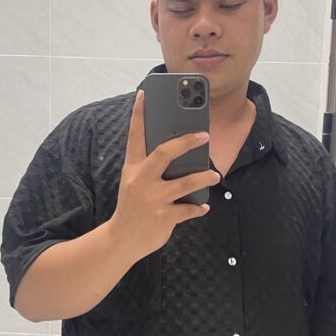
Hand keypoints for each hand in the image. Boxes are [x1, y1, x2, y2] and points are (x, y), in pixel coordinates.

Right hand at [109, 90, 219, 261]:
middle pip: (164, 153)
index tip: (144, 94)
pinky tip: (204, 206)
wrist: (120, 240)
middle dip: (186, 141)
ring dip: (203, 177)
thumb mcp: (134, 182)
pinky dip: (198, 207)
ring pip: (185, 183)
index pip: (135, 136)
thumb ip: (150, 167)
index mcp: (132, 168)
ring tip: (214, 175)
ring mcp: (152, 199)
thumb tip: (178, 151)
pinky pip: (188, 209)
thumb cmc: (132, 206)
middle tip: (204, 135)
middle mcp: (141, 180)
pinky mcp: (163, 217)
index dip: (138, 114)